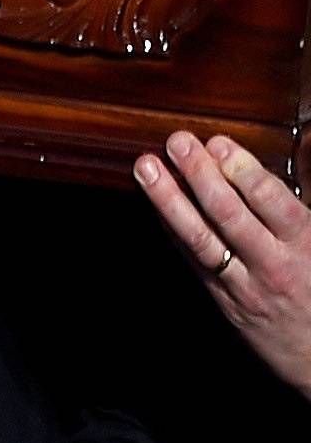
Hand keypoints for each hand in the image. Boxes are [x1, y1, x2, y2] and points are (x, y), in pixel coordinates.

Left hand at [136, 132, 310, 398]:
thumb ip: (302, 206)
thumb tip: (289, 160)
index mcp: (306, 245)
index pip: (271, 201)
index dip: (241, 169)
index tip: (218, 142)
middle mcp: (273, 264)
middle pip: (228, 214)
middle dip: (199, 174)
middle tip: (176, 142)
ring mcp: (244, 285)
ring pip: (200, 238)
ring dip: (169, 200)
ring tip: (147, 168)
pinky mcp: (223, 300)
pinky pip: (193, 260)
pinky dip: (172, 230)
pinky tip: (155, 205)